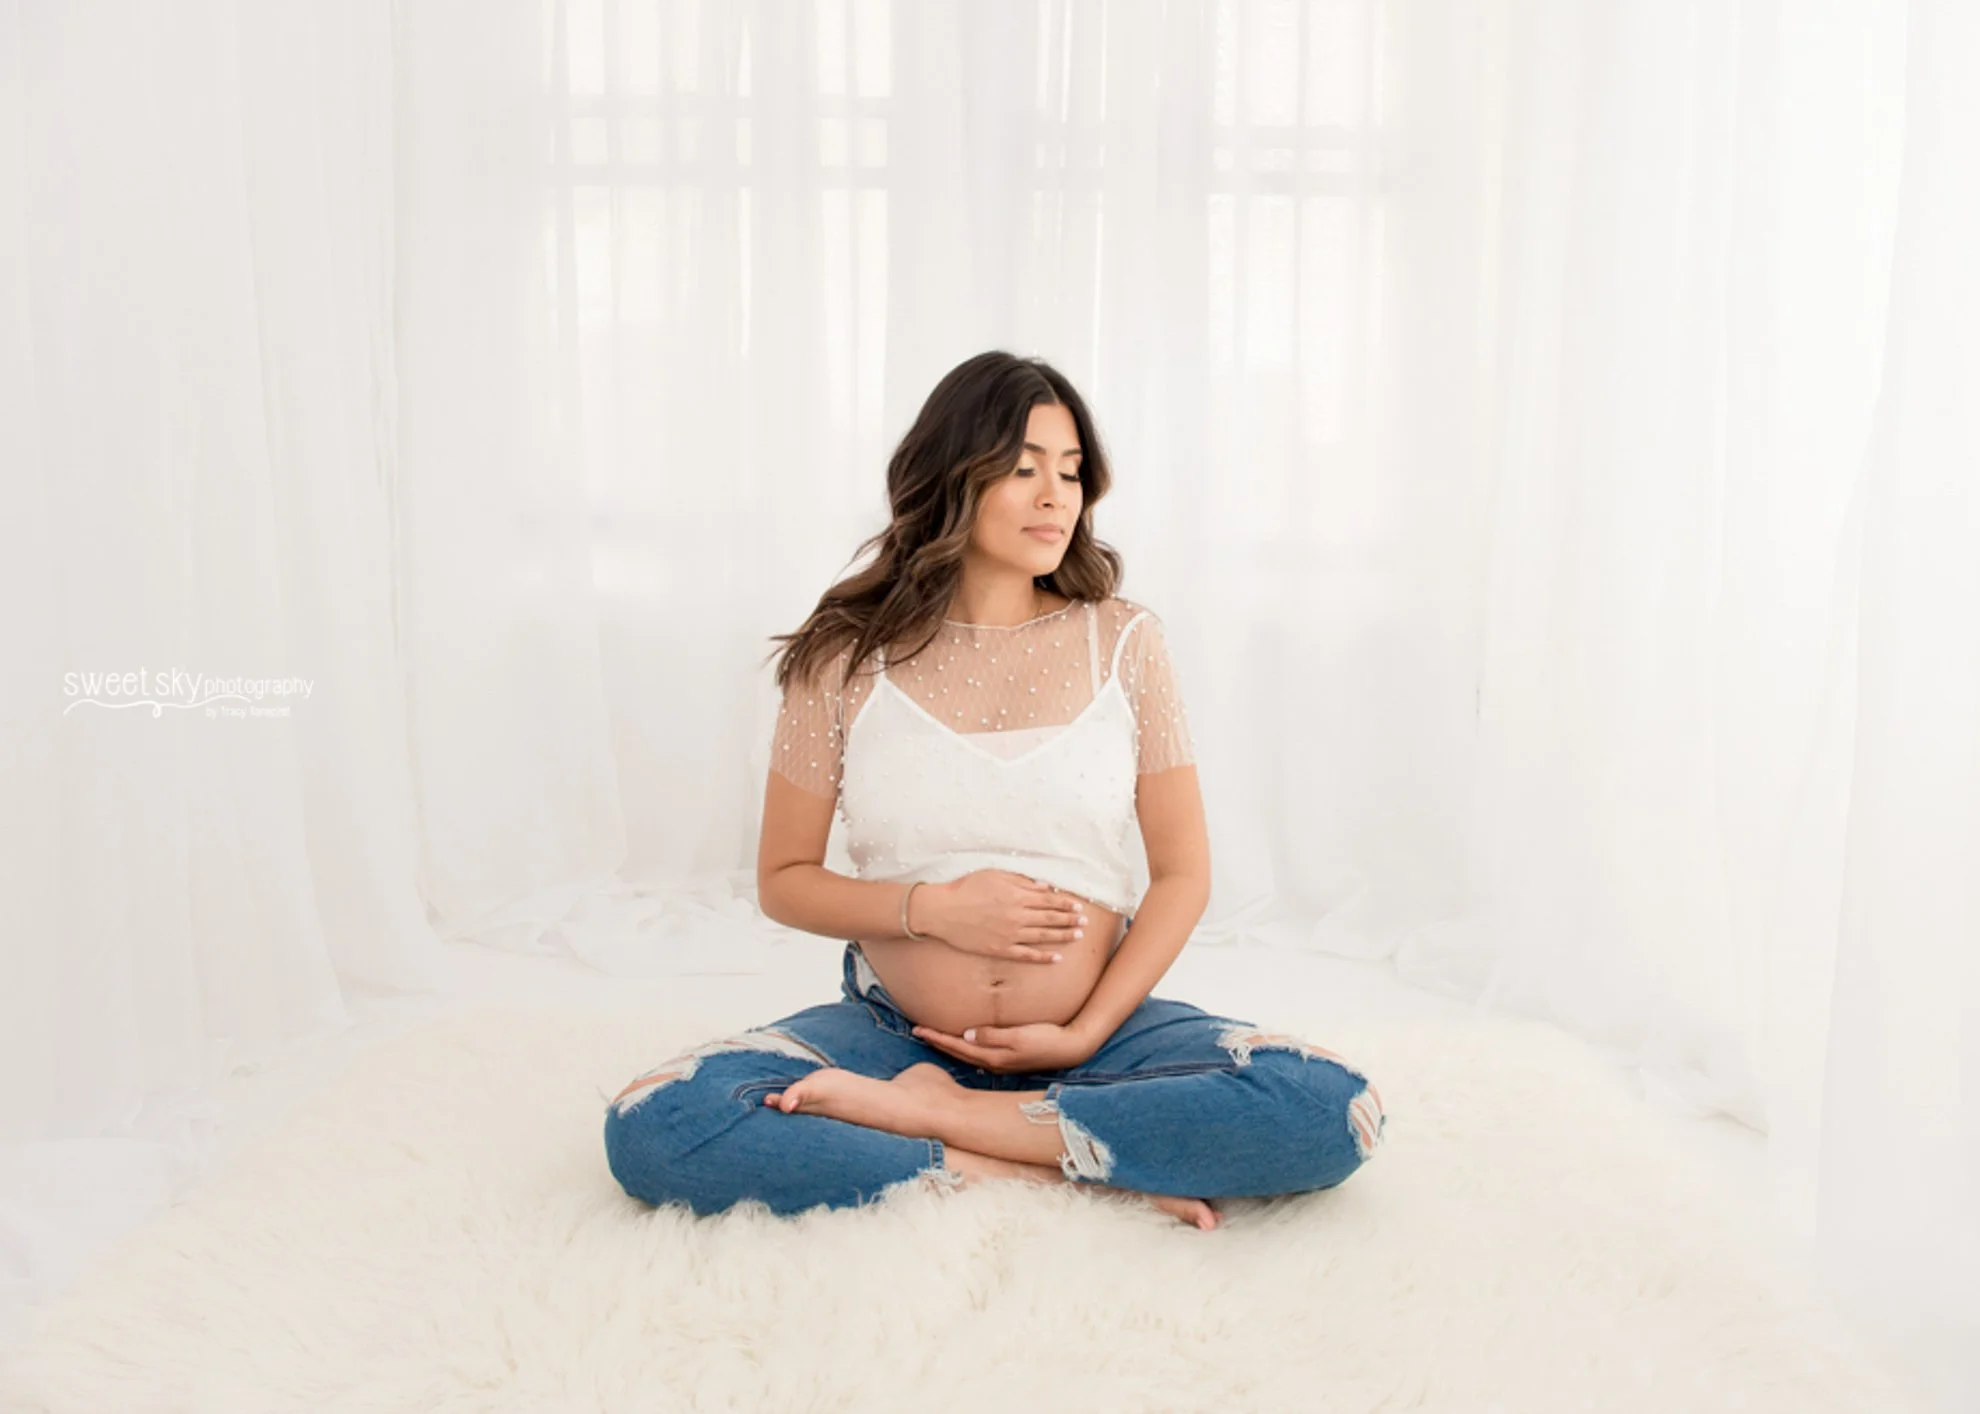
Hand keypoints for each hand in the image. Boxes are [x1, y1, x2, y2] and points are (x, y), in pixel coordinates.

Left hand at [910, 1019, 1095, 1073]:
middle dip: (937, 1041)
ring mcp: (1001, 1062)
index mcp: (992, 1056)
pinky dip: (966, 1047)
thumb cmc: (1046, 1039)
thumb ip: (992, 1035)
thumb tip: (965, 1035)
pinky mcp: (1010, 1059)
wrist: (1071, 1049)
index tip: (917, 1028)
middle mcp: (993, 1062)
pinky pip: (979, 1054)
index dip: (936, 1037)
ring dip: (950, 1045)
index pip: (956, 1046)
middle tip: (918, 1030)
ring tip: (935, 1037)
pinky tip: (965, 1044)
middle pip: (958, 1051)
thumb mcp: (1018, 1036)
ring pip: (967, 1054)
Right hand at [918, 870, 1087, 964]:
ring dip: (1063, 936)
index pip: (1049, 900)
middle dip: (1070, 919)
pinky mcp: (1000, 949)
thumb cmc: (966, 889)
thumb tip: (1044, 886)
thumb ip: (1021, 881)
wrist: (942, 911)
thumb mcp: (995, 876)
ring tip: (1078, 936)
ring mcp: (1010, 934)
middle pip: (1050, 918)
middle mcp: (1017, 916)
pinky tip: (1057, 958)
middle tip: (1084, 922)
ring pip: (1043, 936)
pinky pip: (1027, 955)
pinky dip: (1043, 957)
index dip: (1066, 904)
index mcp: (1017, 896)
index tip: (1078, 906)